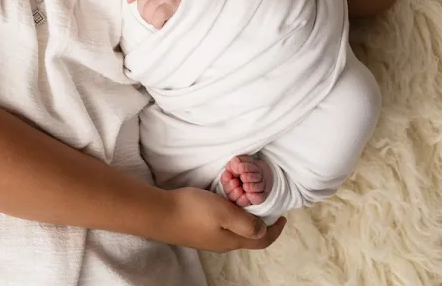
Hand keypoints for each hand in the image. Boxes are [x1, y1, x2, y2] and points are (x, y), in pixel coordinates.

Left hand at [127, 0, 190, 28]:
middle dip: (144, 12)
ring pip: (147, 12)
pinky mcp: (171, 6)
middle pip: (142, 1)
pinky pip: (156, 19)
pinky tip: (164, 25)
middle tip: (152, 18)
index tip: (130, 1)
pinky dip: (158, 24)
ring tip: (159, 22)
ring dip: (152, 20)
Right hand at [157, 187, 285, 251]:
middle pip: (249, 236)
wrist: (158, 214)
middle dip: (261, 221)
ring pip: (235, 230)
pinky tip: (224, 201)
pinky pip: (222, 225)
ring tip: (246, 199)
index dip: (275, 230)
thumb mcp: (225, 212)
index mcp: (232, 240)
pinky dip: (230, 214)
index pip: (261, 240)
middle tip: (265, 203)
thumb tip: (263, 230)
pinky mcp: (197, 230)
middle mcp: (222, 243)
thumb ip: (246, 222)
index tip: (283, 216)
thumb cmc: (193, 211)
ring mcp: (208, 238)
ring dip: (245, 217)